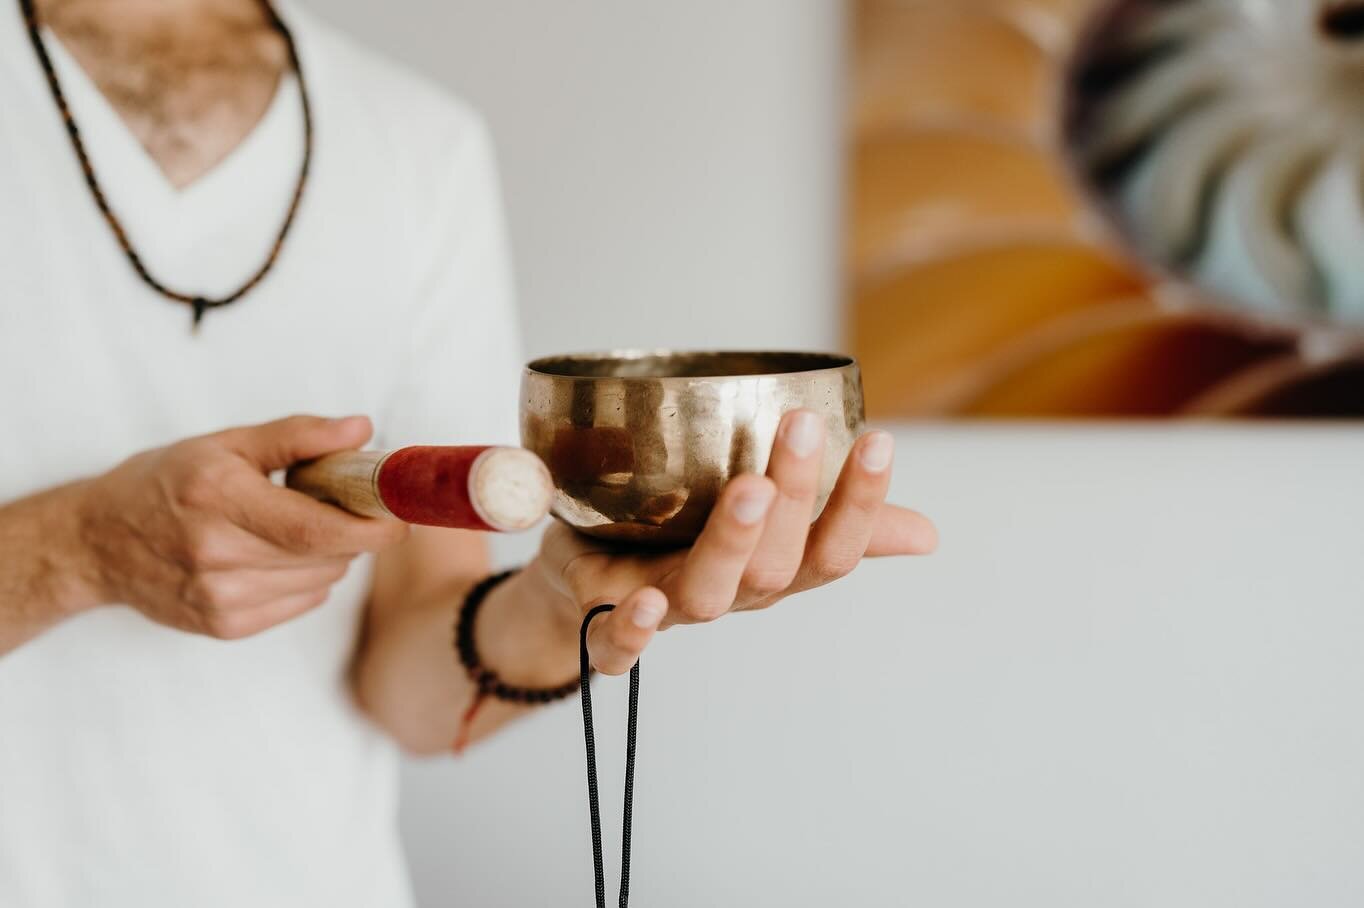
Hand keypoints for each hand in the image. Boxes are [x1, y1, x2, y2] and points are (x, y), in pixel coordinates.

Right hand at [74, 415, 407, 638]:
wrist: (96, 542)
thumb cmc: (165, 483)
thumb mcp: (227, 444)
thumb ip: (298, 436)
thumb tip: (362, 430)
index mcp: (219, 498)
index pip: (316, 528)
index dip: (370, 527)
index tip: (401, 515)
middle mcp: (216, 554)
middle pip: (326, 556)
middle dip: (353, 532)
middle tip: (345, 506)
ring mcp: (218, 597)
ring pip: (320, 582)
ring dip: (329, 555)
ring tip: (294, 528)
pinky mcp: (223, 626)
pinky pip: (301, 603)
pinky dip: (306, 578)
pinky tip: (275, 556)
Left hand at [529, 410, 936, 673]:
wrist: (586, 588)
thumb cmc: (681, 547)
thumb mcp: (763, 525)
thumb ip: (832, 523)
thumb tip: (927, 535)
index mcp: (773, 570)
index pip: (832, 549)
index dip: (861, 504)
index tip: (878, 440)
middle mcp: (731, 594)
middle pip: (775, 564)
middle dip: (794, 499)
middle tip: (800, 427)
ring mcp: (671, 610)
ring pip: (709, 593)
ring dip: (731, 543)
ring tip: (749, 487)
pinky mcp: (608, 623)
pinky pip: (618, 644)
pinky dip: (633, 632)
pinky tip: (643, 602)